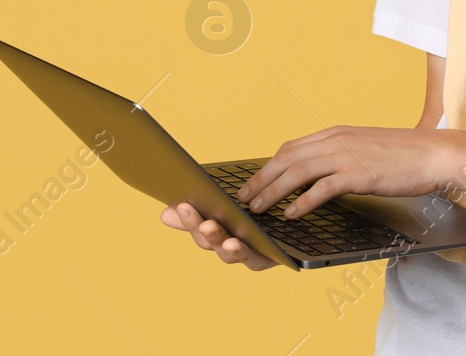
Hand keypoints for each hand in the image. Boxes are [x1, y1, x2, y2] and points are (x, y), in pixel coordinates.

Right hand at [159, 201, 279, 270]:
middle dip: (196, 224)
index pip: (197, 227)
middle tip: (186, 208)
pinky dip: (241, 252)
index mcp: (221, 232)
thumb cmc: (262, 217)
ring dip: (216, 238)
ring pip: (226, 251)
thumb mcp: (232, 206)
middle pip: (208, 240)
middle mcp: (230, 247)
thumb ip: (202, 210)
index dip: (184, 219)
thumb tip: (165, 212)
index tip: (171, 206)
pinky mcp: (267, 260)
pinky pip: (253, 259)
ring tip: (208, 225)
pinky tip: (234, 242)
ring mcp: (247, 255)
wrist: (300, 228)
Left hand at [235, 125, 445, 217]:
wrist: (433, 153)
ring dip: (274, 191)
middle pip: (286, 158)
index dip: (268, 166)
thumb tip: (319, 175)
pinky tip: (291, 214)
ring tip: (259, 208)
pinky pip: (322, 188)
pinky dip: (302, 202)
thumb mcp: (364, 147)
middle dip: (261, 179)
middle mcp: (336, 140)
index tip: (253, 182)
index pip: (291, 147)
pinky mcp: (359, 174)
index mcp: (335, 133)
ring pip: (298, 171)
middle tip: (244, 199)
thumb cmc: (403, 155)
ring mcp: (347, 156)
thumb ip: (340, 155)